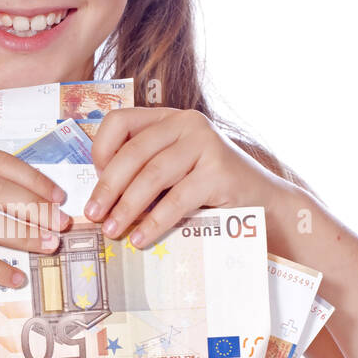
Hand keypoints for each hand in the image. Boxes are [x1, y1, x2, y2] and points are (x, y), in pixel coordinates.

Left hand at [82, 107, 283, 245]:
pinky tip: (140, 238)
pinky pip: (176, 199)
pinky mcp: (219, 171)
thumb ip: (143, 170)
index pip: (119, 122)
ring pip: (152, 176)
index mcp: (168, 119)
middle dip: (108, 187)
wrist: (263, 201)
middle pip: (133, 152)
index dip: (100, 151)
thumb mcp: (173, 170)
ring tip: (112, 230)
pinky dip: (154, 222)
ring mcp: (205, 144)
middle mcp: (187, 123)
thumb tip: (100, 197)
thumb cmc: (209, 189)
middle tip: (94, 215)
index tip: (94, 184)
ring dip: (127, 207)